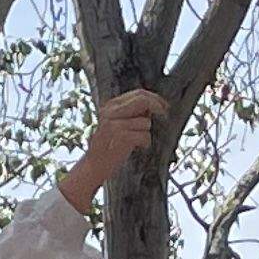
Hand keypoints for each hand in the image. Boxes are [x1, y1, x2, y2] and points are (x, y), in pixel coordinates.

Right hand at [59, 88, 166, 210]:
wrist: (94, 165)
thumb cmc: (109, 146)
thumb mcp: (117, 123)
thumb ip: (132, 113)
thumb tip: (153, 105)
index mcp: (111, 106)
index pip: (138, 93)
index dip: (155, 98)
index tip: (164, 106)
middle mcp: (110, 112)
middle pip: (142, 100)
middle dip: (158, 107)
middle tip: (164, 115)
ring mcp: (114, 124)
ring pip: (145, 122)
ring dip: (146, 133)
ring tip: (137, 141)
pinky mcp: (119, 136)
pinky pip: (145, 135)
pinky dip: (145, 142)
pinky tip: (138, 147)